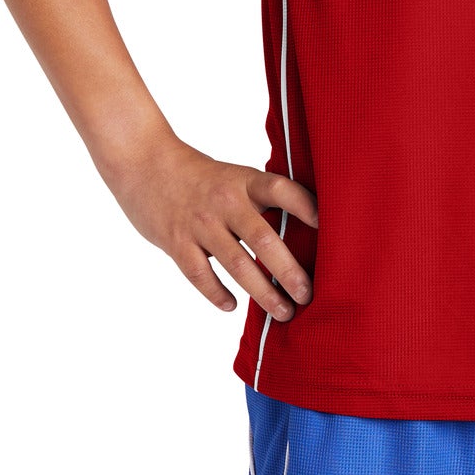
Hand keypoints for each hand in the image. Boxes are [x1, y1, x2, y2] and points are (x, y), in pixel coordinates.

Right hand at [105, 133, 318, 322]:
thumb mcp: (233, 177)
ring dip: (263, 292)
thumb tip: (303, 231)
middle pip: (263, 239)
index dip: (307, 208)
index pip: (282, 191)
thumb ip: (260, 200)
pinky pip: (200, 275)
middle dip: (289, 271)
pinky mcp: (176, 242)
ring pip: (236, 264)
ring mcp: (200, 223)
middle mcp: (225, 201)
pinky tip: (232, 307)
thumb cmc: (199, 176)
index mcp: (244, 181)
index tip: (330, 231)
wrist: (145, 162)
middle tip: (309, 295)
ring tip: (283, 312)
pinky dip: (217, 294)